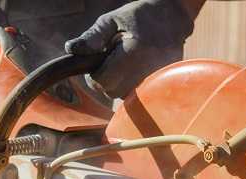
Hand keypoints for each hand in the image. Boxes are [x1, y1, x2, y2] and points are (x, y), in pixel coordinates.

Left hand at [64, 0, 196, 98]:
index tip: (100, 62)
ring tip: (126, 63)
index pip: (102, 81)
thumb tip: (71, 49)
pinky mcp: (160, 84)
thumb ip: (93, 36)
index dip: (95, 74)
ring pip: (123, 96)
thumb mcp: (113, 20)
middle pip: (112, 92)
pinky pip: (137, 96)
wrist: (173, 18)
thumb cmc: (140, 16)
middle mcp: (146, 70)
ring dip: (118, 84)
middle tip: (113, 61)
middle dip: (106, 80)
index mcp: (133, 53)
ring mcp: (156, 79)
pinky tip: (136, 69)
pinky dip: (131, 86)